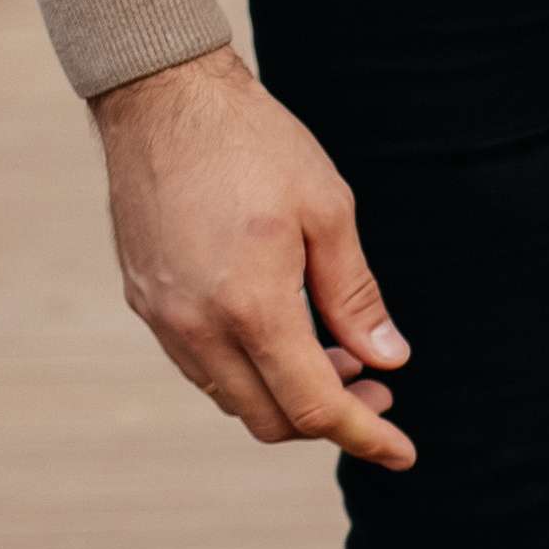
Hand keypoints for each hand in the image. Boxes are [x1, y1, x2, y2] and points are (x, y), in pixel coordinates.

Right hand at [91, 45, 413, 470]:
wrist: (161, 96)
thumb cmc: (253, 143)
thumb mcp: (327, 211)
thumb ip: (355, 296)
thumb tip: (388, 358)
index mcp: (250, 307)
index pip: (314, 406)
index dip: (365, 436)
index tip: (403, 452)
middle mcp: (197, 326)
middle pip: (270, 419)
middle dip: (330, 419)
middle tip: (375, 387)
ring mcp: (163, 318)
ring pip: (232, 398)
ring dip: (287, 395)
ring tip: (335, 356)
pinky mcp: (145, 302)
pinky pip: (201, 366)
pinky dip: (248, 371)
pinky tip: (282, 334)